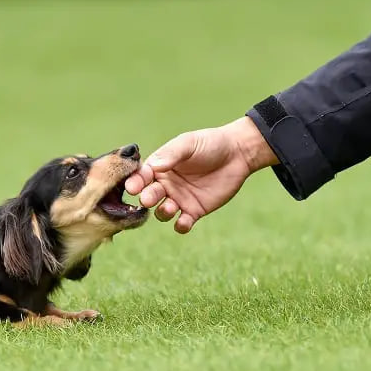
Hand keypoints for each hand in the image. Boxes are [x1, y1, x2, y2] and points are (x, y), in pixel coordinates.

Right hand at [125, 117, 277, 232]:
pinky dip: (181, 226)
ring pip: (163, 212)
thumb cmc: (210, 144)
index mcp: (160, 167)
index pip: (142, 176)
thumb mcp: (189, 143)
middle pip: (150, 195)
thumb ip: (171, 154)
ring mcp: (180, 199)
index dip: (136, 181)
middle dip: (147, 198)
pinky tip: (184, 222)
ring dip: (163, 212)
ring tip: (170, 207)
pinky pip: (183, 223)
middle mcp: (166, 184)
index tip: (133, 187)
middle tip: (147, 199)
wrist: (237, 154)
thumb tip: (153, 166)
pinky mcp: (195, 211)